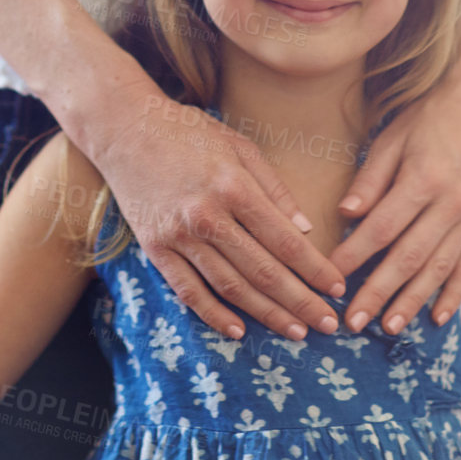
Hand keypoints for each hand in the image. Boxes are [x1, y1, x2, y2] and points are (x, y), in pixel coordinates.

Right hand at [94, 86, 346, 339]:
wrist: (124, 127)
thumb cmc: (188, 131)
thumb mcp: (239, 146)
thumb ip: (274, 188)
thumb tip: (305, 230)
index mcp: (233, 185)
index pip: (284, 240)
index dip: (314, 269)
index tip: (336, 288)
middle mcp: (207, 214)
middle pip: (263, 270)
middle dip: (301, 301)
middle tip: (328, 325)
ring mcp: (178, 234)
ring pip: (230, 286)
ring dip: (267, 314)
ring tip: (296, 332)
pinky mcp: (154, 247)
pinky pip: (188, 291)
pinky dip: (213, 315)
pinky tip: (238, 330)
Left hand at [330, 74, 460, 333]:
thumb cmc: (427, 119)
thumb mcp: (391, 138)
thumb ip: (369, 179)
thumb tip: (345, 213)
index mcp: (422, 180)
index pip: (381, 229)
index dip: (354, 256)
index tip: (331, 277)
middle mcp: (450, 205)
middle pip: (408, 258)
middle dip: (378, 292)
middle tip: (354, 322)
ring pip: (438, 270)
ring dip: (412, 302)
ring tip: (389, 328)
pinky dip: (452, 294)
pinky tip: (436, 317)